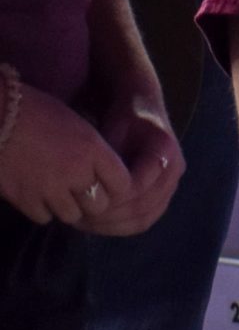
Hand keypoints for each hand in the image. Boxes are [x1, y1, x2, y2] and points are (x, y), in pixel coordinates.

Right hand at [0, 86, 131, 226]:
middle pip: (99, 205)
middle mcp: (76, 173)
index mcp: (93, 150)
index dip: (117, 186)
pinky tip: (39, 195)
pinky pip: (44, 217)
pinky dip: (43, 210)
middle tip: (84, 192)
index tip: (109, 183)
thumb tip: (103, 172)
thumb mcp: (78, 125)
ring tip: (61, 193)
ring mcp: (49, 189)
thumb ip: (93, 151)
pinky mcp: (24, 200)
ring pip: (72, 215)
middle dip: (94, 200)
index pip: (122, 184)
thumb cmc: (38, 112)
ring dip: (69, 207)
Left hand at [87, 91, 183, 236]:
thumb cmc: (125, 118)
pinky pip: (145, 220)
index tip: (83, 199)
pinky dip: (121, 227)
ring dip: (113, 225)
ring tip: (85, 223)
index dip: (111, 197)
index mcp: (165, 150)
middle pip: (143, 206)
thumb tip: (91, 185)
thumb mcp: (114, 128)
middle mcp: (175, 169)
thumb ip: (107, 156)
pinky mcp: (164, 196)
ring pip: (144, 217)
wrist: (144, 111)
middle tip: (78, 216)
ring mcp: (172, 184)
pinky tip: (97, 225)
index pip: (139, 185)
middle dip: (108, 215)